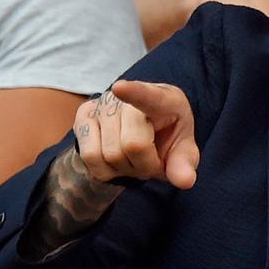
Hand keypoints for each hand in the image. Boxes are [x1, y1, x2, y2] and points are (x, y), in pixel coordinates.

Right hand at [74, 80, 198, 187]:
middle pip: (132, 145)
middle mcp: (127, 96)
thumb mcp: (183, 151)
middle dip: (144, 165)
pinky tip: (115, 161)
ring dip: (124, 169)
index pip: (147, 95)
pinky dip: (105, 170)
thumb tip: (185, 181)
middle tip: (150, 162)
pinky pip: (90, 156)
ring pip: (109, 154)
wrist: (143, 131)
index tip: (120, 88)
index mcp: (163, 98)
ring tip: (133, 159)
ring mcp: (102, 103)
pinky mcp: (83, 115)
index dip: (133, 92)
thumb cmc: (166, 138)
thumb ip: (184, 164)